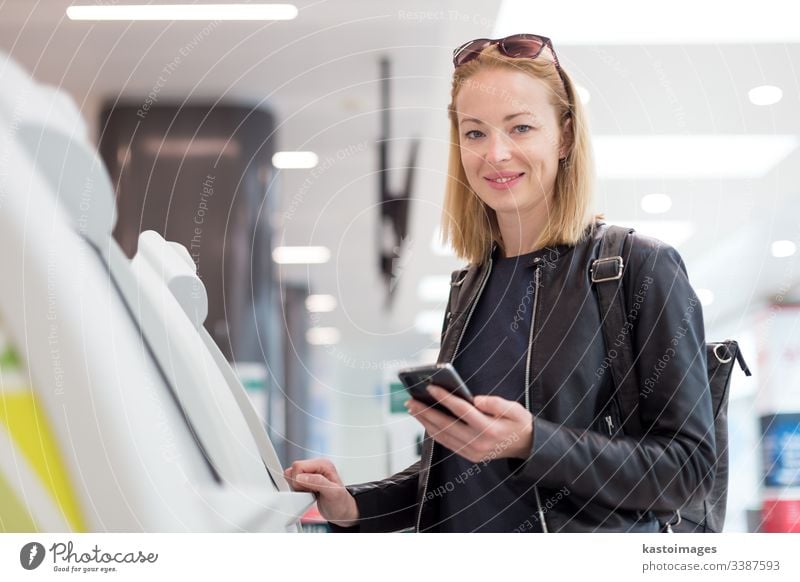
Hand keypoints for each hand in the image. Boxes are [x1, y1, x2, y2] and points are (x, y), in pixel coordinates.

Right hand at [284, 458, 359, 526]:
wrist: (342, 511)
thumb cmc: (341, 502)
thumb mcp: (332, 493)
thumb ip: (317, 482)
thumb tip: (300, 477)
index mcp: (323, 464)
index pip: (298, 466)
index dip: (299, 480)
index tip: (308, 489)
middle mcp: (316, 466)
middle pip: (293, 470)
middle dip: (297, 484)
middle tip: (310, 492)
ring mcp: (310, 473)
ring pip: (291, 476)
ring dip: (297, 488)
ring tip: (310, 493)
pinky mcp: (306, 480)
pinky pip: (292, 482)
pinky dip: (297, 491)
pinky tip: (308, 494)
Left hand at [406, 385, 532, 463]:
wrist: (527, 447)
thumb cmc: (518, 423)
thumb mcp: (515, 409)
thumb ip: (496, 403)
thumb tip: (476, 399)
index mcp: (488, 429)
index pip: (461, 410)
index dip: (444, 398)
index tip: (430, 387)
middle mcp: (477, 443)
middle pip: (445, 425)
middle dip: (425, 412)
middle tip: (410, 401)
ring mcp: (472, 452)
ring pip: (442, 436)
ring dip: (425, 422)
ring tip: (413, 409)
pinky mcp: (468, 455)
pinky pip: (446, 443)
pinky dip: (433, 432)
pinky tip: (425, 421)